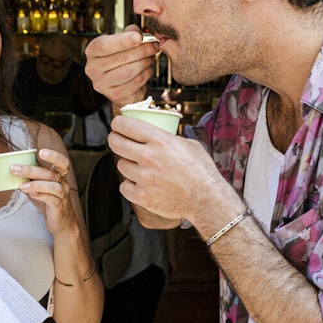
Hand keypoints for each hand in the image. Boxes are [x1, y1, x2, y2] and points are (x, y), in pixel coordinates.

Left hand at [13, 147, 79, 236]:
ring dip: (36, 184)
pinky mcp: (59, 208)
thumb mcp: (43, 187)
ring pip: (53, 187)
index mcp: (59, 176)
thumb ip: (33, 178)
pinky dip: (41, 196)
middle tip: (14, 169)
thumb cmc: (50, 201)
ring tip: (21, 186)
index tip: (41, 152)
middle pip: (50, 173)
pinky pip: (52, 200)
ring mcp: (63, 196)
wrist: (62, 222)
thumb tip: (14, 170)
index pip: (61, 162)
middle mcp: (63, 184)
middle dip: (31, 170)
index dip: (53, 156)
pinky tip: (32, 195)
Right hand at [84, 24, 160, 111]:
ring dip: (144, 63)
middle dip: (141, 51)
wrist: (122, 82)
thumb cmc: (123, 56)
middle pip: (119, 58)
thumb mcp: (124, 40)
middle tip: (154, 46)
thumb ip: (131, 32)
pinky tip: (148, 69)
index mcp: (92, 51)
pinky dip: (145, 75)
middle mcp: (92, 68)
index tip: (139, 37)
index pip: (105, 45)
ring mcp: (101, 84)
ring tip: (151, 57)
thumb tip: (139, 33)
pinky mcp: (114, 95)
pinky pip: (134, 83)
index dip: (122, 41)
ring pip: (128, 71)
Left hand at [107, 114, 232, 226]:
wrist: (207, 199)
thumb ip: (168, 138)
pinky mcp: (142, 196)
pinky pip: (124, 186)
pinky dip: (130, 186)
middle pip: (116, 143)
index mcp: (160, 140)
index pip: (126, 125)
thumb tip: (156, 134)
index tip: (117, 125)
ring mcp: (144, 178)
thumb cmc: (201, 171)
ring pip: (121, 165)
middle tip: (119, 142)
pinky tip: (141, 185)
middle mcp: (148, 156)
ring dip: (128, 166)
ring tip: (141, 169)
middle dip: (115, 140)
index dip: (118, 124)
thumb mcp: (189, 144)